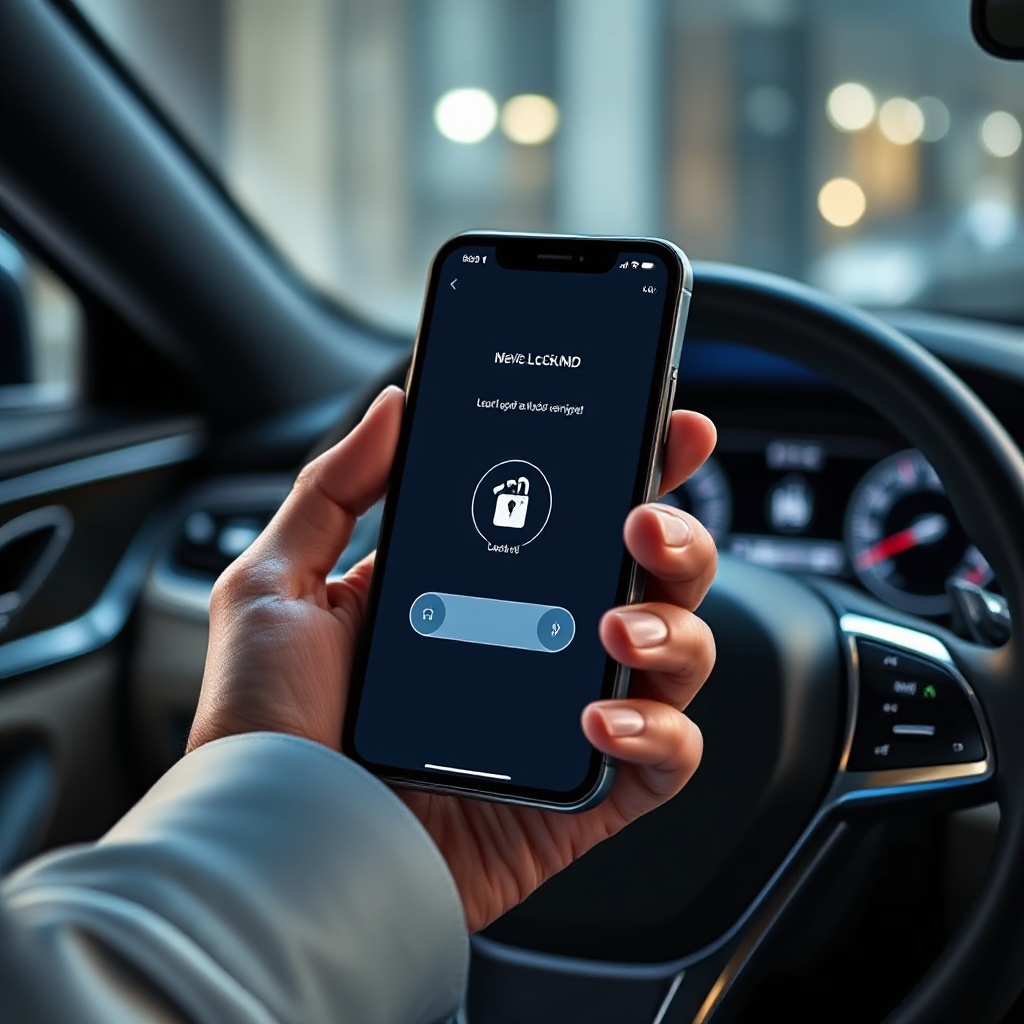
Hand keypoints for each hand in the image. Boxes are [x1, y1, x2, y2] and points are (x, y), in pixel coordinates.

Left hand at [189, 386, 717, 931]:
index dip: (634, 475)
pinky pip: (664, 759)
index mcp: (478, 592)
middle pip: (650, 579)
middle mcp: (534, 649)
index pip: (577, 521)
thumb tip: (395, 404)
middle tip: (644, 523)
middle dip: (676, 539)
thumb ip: (336, 487)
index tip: (667, 434)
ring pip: (678, 658)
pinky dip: (658, 731)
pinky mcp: (581, 798)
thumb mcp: (278, 583)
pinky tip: (599, 717)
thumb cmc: (264, 724)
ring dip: (675, 627)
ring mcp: (563, 721)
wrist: (271, 844)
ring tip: (619, 625)